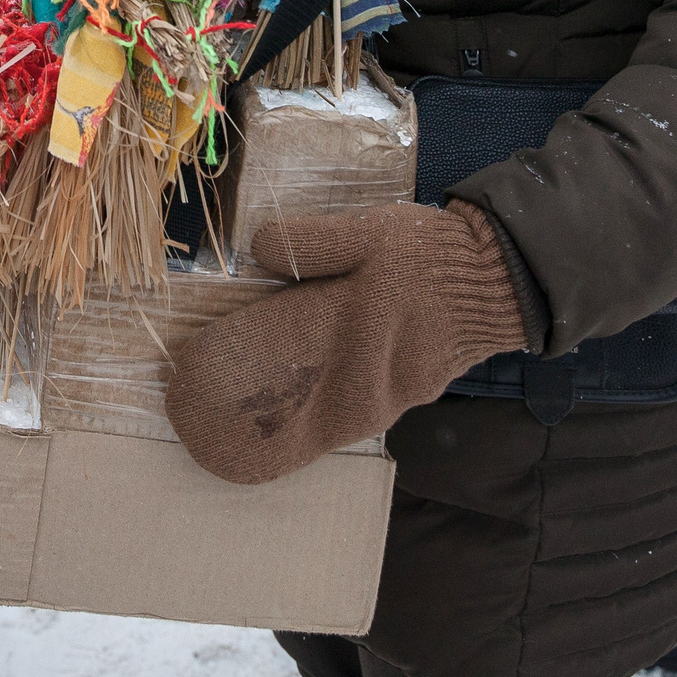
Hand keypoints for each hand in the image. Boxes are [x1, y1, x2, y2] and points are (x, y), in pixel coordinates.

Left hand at [164, 202, 528, 485]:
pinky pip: (334, 429)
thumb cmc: (428, 256)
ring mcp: (376, 401)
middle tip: (184, 425)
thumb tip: (257, 247)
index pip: (267, 354)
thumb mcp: (370, 232)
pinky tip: (274, 436)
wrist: (496, 285)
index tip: (181, 376)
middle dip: (232, 423)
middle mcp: (356, 376)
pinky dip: (300, 436)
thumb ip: (311, 241)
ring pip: (307, 431)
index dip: (221, 367)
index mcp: (343, 325)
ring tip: (217, 443)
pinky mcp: (390, 407)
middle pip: (282, 413)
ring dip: (263, 438)